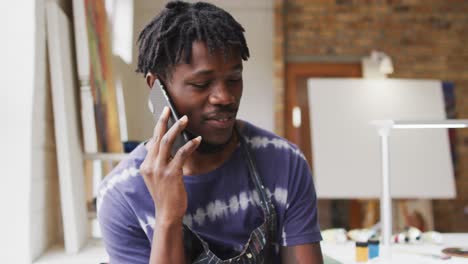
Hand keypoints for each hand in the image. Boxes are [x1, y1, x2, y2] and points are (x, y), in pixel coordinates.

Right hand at [140, 106, 201, 222]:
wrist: (167, 214)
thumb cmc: (165, 195)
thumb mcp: (156, 177)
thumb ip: (156, 162)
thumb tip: (156, 145)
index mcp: (146, 165)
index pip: (152, 141)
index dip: (158, 126)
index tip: (164, 113)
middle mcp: (150, 165)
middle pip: (157, 137)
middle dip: (163, 121)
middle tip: (169, 108)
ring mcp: (159, 169)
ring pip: (167, 142)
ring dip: (177, 128)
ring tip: (185, 119)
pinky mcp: (171, 174)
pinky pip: (181, 154)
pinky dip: (190, 145)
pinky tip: (197, 140)